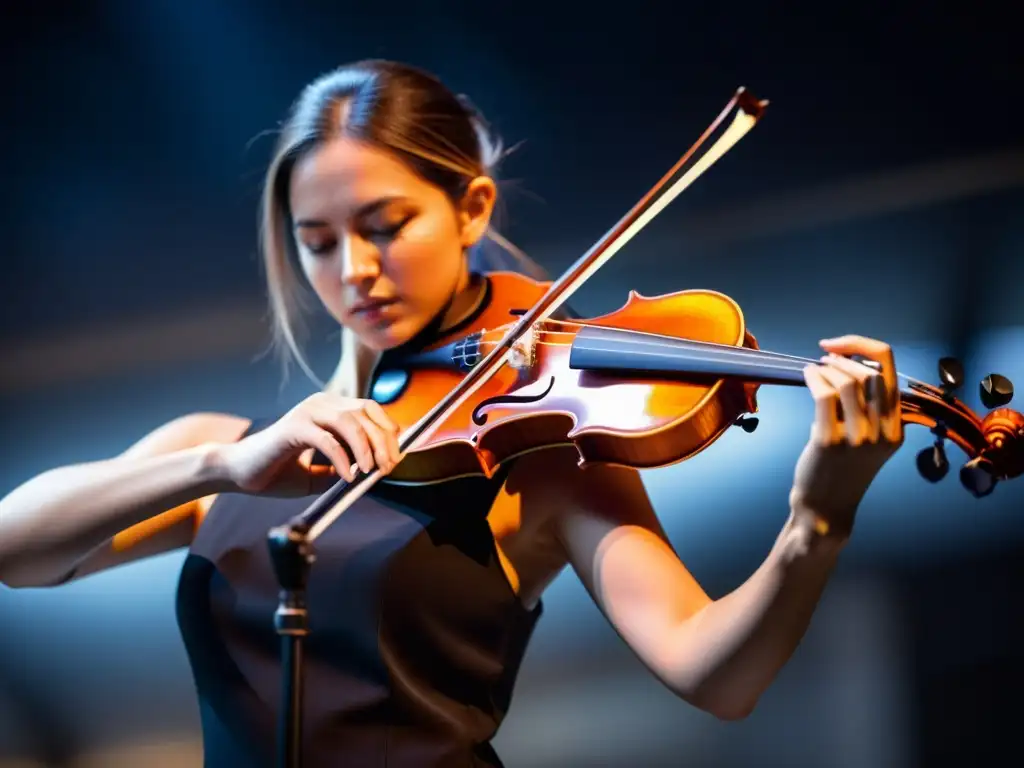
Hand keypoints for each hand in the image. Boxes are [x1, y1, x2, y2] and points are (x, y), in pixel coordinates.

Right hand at [218, 393, 402, 495]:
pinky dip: (342, 459)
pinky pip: (328, 440)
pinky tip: (347, 476)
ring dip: (367, 448)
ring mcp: (306, 412)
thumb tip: (377, 471)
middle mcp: (320, 404)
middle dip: (384, 442)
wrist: (239, 474)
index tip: (397, 456)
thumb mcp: (320, 474)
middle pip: (365, 414)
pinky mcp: (293, 427)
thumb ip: (346, 468)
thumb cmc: (277, 472)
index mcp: (328, 409)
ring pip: (350, 422)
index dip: (388, 430)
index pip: (370, 410)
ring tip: (371, 471)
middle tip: (388, 468)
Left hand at [789, 335, 903, 538]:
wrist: (826, 508)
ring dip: (826, 368)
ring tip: (815, 369)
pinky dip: (813, 377)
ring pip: (847, 381)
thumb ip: (867, 409)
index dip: (864, 347)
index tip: (840, 345)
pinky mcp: (830, 440)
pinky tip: (806, 375)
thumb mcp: (867, 441)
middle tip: (824, 359)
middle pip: (869, 372)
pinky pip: (824, 394)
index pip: (890, 370)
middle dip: (843, 357)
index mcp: (896, 429)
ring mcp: (858, 437)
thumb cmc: (840, 470)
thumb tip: (845, 364)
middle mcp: (883, 432)